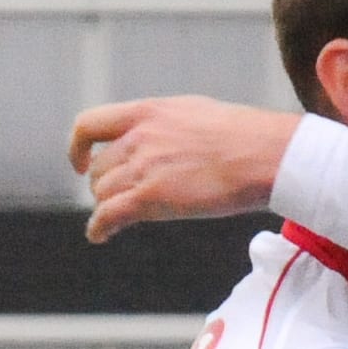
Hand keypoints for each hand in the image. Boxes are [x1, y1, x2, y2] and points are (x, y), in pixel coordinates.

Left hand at [71, 97, 300, 241]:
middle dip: (104, 185)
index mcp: (149, 113)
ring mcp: (144, 167)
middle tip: (117, 200)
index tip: (80, 163)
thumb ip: (173, 128)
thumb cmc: (251, 137)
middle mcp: (139, 138)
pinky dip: (99, 227)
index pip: (90, 125)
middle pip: (100, 167)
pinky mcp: (153, 197)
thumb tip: (174, 142)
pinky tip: (100, 235)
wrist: (269, 154)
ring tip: (113, 219)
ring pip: (104, 192)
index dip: (78, 147)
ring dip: (107, 207)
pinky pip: (111, 214)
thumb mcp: (200, 115)